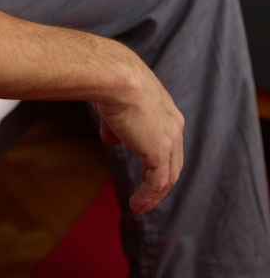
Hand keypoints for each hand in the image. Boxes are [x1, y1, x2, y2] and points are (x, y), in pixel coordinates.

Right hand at [94, 59, 184, 215]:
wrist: (114, 75)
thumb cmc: (109, 79)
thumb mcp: (114, 102)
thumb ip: (115, 125)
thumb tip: (110, 142)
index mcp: (166, 109)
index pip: (167, 139)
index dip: (157, 156)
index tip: (145, 169)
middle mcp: (174, 124)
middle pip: (173, 161)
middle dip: (160, 180)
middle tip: (147, 194)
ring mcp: (170, 139)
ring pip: (168, 176)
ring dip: (154, 194)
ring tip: (139, 207)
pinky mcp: (159, 152)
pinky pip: (157, 183)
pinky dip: (148, 196)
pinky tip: (136, 204)